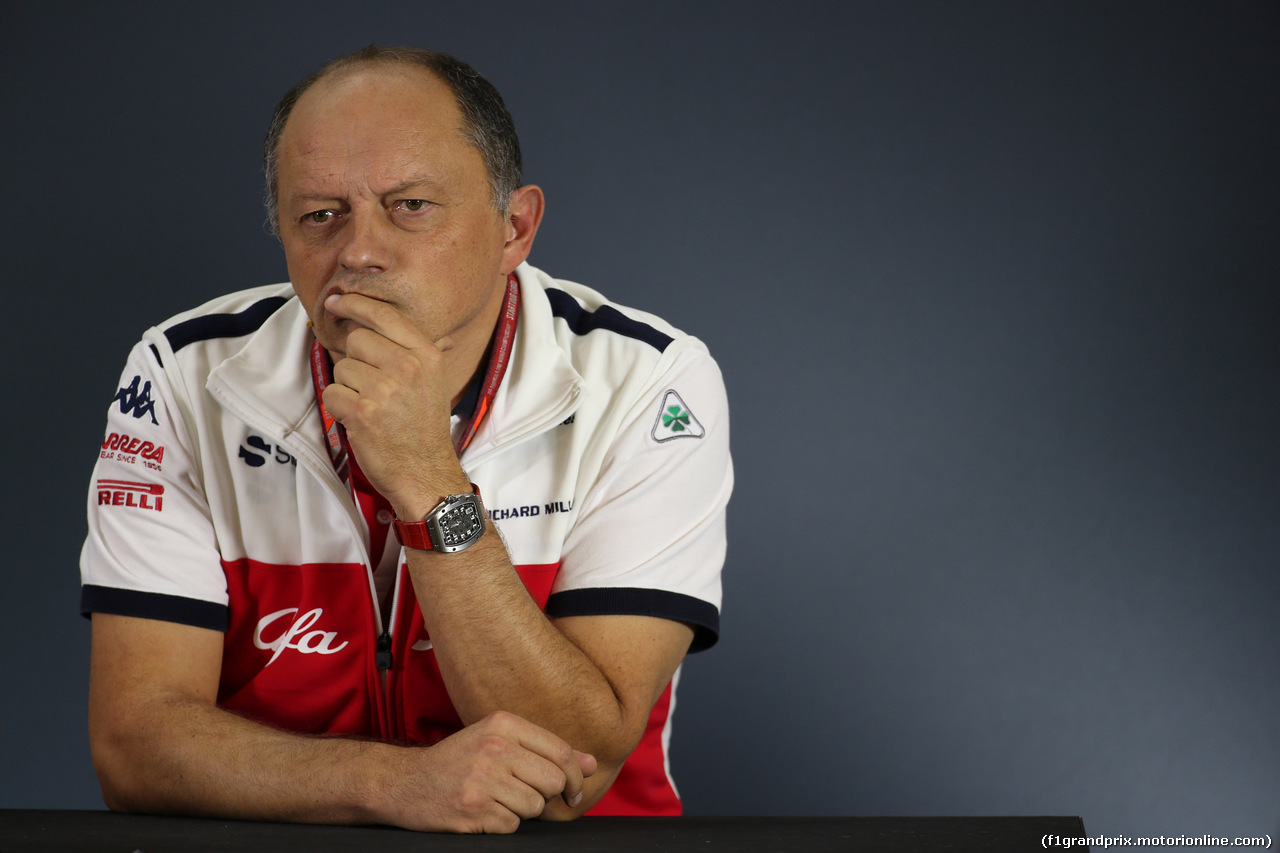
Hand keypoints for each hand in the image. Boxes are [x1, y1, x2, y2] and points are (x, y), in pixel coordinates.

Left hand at [320, 292, 467, 516]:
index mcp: (426, 355)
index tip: (336, 301)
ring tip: (371, 407)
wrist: (425, 472)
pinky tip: (359, 420)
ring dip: (348, 387)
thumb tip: (432, 332)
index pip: (383, 315)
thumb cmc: (425, 428)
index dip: (355, 304)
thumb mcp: (436, 383)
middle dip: (356, 361)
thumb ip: (423, 353)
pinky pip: (332, 393)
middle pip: (357, 340)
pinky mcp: (363, 411)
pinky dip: (339, 407)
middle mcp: (408, 367)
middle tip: (370, 385)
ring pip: (342, 368)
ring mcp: (385, 389)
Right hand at [384, 711, 596, 832]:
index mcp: (503, 724)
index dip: (575, 775)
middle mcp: (493, 748)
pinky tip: (484, 811)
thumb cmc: (458, 760)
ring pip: (535, 806)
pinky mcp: (473, 810)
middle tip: (525, 793)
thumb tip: (591, 763)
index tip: (574, 790)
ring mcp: (482, 779)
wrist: (404, 782)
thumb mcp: (498, 740)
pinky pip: (512, 825)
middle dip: (547, 794)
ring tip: (498, 798)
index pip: (560, 752)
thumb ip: (545, 750)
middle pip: (553, 781)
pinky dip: (503, 824)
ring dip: (522, 810)